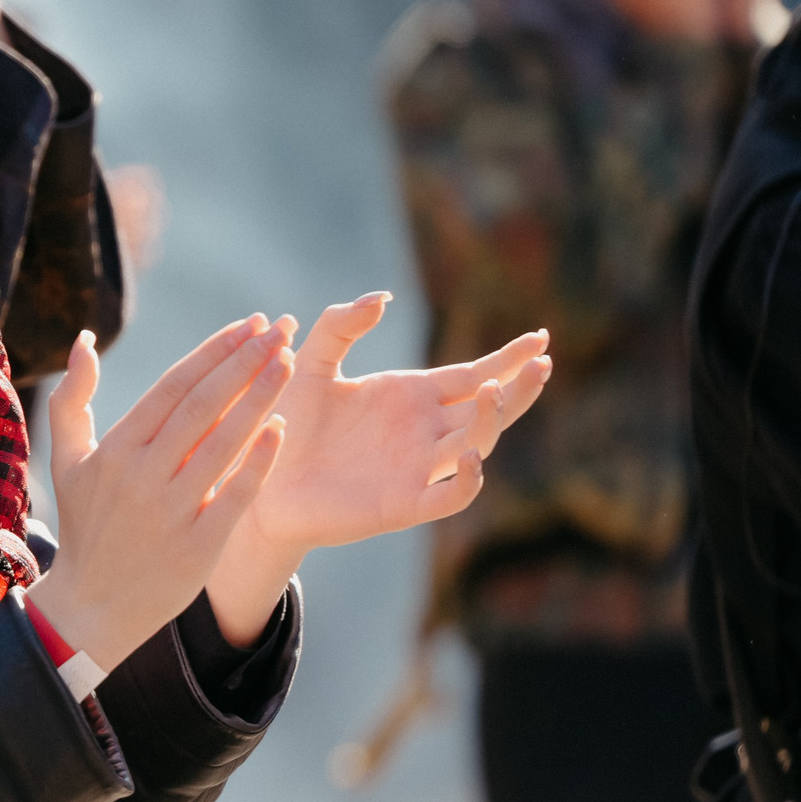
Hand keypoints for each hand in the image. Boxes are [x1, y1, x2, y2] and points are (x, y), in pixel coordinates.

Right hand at [21, 317, 290, 672]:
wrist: (93, 606)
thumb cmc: (86, 526)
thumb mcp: (67, 460)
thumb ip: (73, 399)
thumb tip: (85, 340)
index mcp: (116, 450)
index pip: (174, 387)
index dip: (213, 352)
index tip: (247, 324)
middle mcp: (143, 475)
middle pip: (204, 405)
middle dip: (245, 361)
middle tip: (279, 328)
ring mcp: (172, 510)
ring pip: (224, 442)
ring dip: (260, 397)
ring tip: (289, 362)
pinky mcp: (198, 544)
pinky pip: (235, 494)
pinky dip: (259, 460)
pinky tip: (282, 429)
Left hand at [204, 293, 552, 641]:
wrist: (257, 476)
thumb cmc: (286, 421)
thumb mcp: (310, 364)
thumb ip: (340, 326)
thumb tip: (383, 298)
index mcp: (412, 397)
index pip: (474, 375)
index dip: (509, 358)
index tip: (540, 337)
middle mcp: (424, 432)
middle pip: (489, 410)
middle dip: (519, 388)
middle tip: (543, 363)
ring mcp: (418, 469)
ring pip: (476, 447)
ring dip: (493, 422)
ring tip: (496, 392)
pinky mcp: (402, 504)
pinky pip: (449, 496)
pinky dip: (468, 480)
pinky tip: (470, 455)